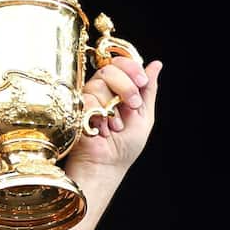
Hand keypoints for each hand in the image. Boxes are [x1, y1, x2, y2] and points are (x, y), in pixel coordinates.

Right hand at [65, 55, 163, 185]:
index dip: (131, 67)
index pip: (120, 63)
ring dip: (113, 108)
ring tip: (113, 126)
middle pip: (110, 69)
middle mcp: (100, 92)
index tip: (142, 82)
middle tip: (132, 105)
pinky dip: (99, 116)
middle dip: (126, 86)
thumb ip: (148, 90)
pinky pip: (88, 99)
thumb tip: (156, 65)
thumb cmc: (124, 148)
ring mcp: (85, 100)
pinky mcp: (74, 111)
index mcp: (116, 90)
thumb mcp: (144, 116)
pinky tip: (100, 130)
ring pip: (99, 83)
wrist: (108, 166)